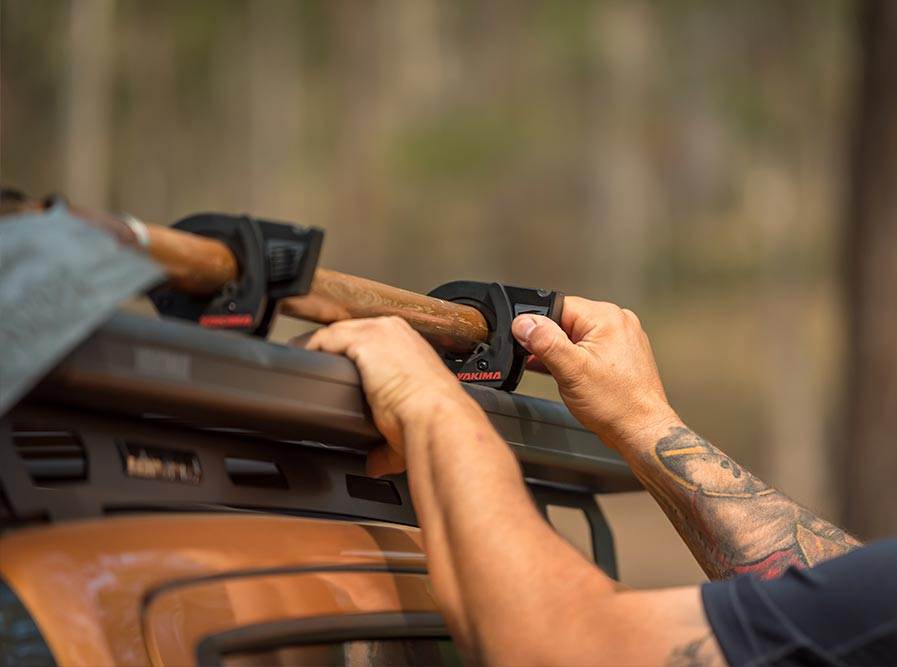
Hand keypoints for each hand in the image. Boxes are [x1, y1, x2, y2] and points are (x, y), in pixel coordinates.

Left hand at [297, 317, 478, 476]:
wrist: (436, 418)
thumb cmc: (431, 422)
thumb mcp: (406, 428)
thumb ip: (386, 447)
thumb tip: (375, 465)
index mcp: (411, 347)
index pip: (372, 340)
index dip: (351, 354)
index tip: (338, 368)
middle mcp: (397, 333)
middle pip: (352, 331)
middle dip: (332, 347)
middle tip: (313, 365)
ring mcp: (379, 332)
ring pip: (336, 331)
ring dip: (316, 345)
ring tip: (299, 361)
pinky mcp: (364, 340)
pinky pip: (326, 337)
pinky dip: (310, 347)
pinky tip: (300, 360)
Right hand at [511, 298, 679, 449]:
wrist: (640, 430)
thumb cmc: (617, 404)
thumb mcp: (570, 371)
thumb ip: (545, 342)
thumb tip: (524, 323)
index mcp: (606, 316)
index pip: (558, 306)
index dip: (541, 327)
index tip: (537, 349)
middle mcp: (618, 321)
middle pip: (566, 321)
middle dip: (553, 344)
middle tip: (559, 369)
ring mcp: (622, 337)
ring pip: (576, 336)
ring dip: (565, 355)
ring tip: (574, 378)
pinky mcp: (621, 353)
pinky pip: (589, 348)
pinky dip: (577, 361)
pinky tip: (577, 379)